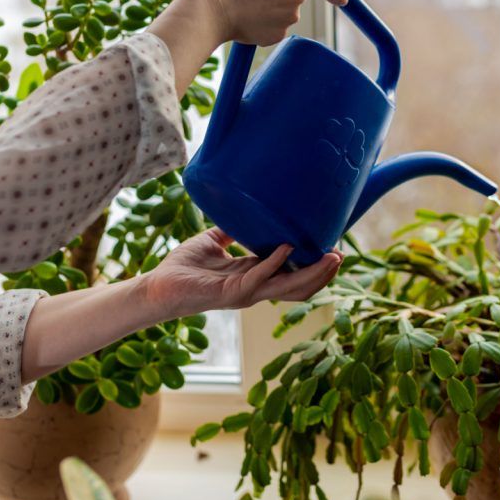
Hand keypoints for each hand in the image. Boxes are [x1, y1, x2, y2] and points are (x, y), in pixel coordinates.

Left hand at [141, 227, 341, 319]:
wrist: (157, 286)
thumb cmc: (184, 267)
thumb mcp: (213, 241)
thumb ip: (231, 229)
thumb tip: (244, 206)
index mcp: (255, 276)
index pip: (293, 275)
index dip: (315, 266)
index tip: (334, 250)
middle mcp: (255, 288)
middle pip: (299, 287)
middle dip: (323, 274)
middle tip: (341, 256)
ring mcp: (245, 293)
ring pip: (288, 288)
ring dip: (311, 273)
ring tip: (330, 257)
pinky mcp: (230, 293)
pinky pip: (258, 278)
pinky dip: (274, 262)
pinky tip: (286, 247)